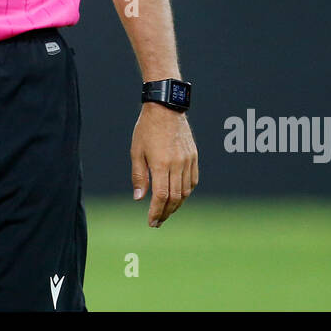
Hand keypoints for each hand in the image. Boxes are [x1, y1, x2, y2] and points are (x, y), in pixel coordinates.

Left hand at [130, 102, 197, 227]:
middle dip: (166, 212)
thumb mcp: (136, 151)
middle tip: (157, 221)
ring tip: (166, 211)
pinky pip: (192, 180)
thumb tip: (139, 199)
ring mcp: (187, 160)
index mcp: (160, 163)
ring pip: (185, 191)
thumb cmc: (146, 129)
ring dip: (176, 205)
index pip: (161, 196)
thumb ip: (139, 176)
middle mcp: (176, 164)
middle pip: (174, 197)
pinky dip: (186, 192)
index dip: (156, 212)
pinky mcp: (193, 156)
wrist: (165, 108)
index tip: (151, 222)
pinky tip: (178, 196)